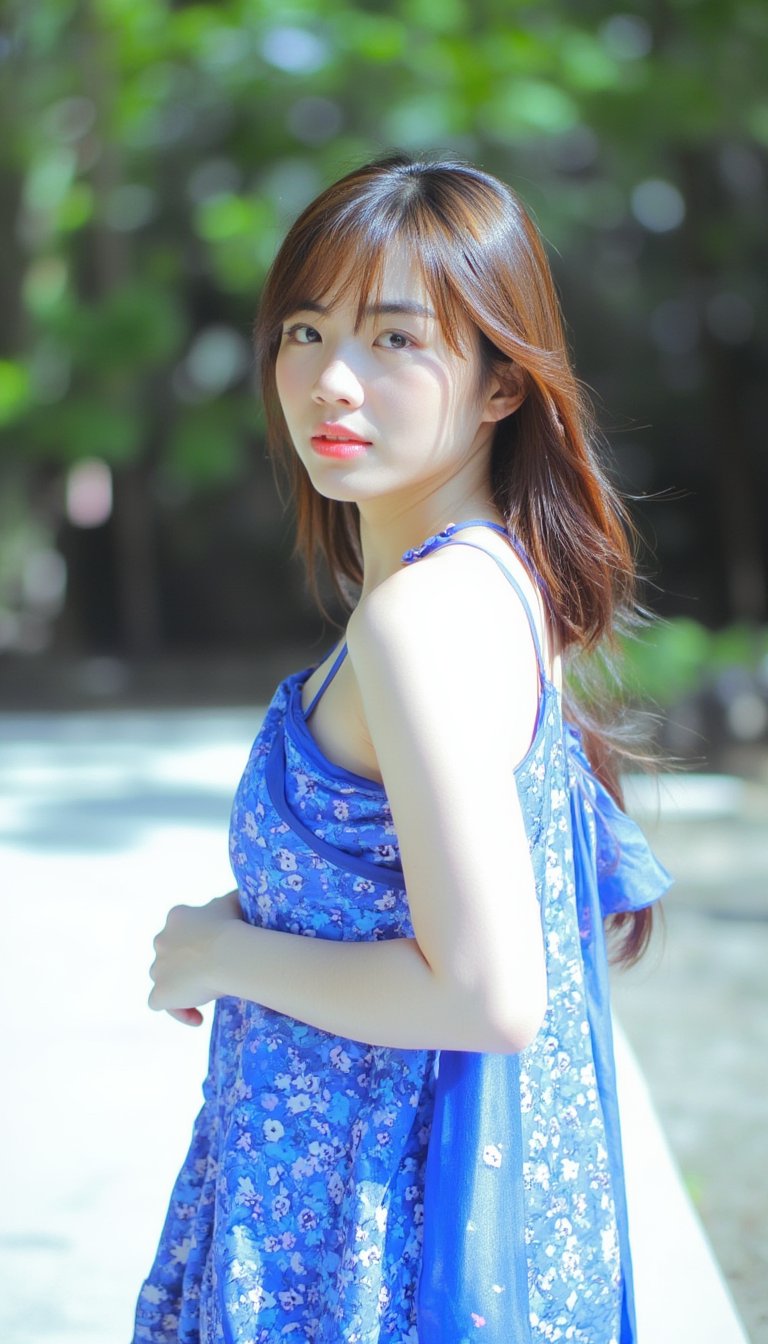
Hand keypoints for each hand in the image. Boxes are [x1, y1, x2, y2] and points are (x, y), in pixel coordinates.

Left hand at [148, 890, 241, 1026]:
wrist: (228, 954)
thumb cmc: (236, 927)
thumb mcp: (235, 903)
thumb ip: (231, 901)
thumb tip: (242, 897)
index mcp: (177, 917)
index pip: (180, 930)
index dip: (196, 945)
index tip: (215, 954)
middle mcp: (161, 940)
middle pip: (168, 955)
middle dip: (186, 966)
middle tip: (212, 975)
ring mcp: (157, 968)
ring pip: (163, 979)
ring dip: (181, 987)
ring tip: (206, 995)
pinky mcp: (159, 993)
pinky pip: (160, 1004)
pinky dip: (178, 1011)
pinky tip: (198, 1017)